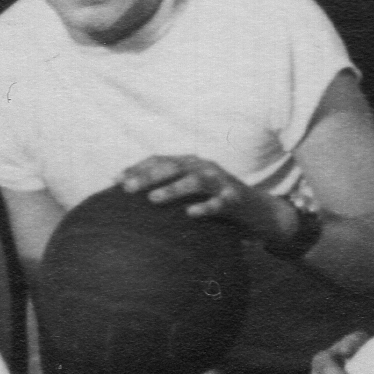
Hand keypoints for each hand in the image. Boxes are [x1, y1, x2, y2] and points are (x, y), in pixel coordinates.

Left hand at [119, 153, 286, 239]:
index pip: (160, 160)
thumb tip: (132, 198)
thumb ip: (168, 192)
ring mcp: (222, 182)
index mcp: (191, 164)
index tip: (115, 180)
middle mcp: (204, 167)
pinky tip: (191, 213)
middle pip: (173, 167)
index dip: (138, 167)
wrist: (258, 212)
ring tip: (153, 198)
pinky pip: (220, 203)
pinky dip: (206, 207)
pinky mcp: (236, 199)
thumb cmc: (216, 203)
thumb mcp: (192, 194)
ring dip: (174, 188)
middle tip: (127, 188)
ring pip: (195, 180)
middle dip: (148, 176)